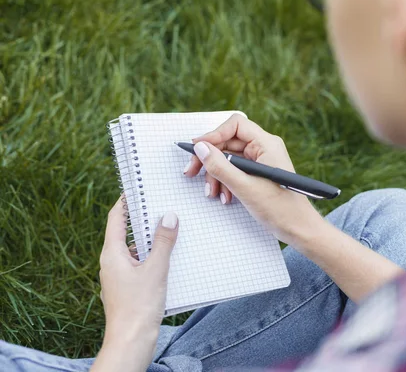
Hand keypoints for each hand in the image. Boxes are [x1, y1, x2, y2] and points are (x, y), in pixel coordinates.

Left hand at [92, 198, 178, 371]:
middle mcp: (111, 263)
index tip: (136, 189)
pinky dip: (150, 257)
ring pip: (133, 250)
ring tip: (169, 230)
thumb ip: (163, 242)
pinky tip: (168, 258)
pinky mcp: (126, 289)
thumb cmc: (140, 307)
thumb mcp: (156, 269)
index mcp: (112, 254)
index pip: (115, 219)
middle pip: (124, 233)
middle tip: (159, 205)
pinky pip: (138, 264)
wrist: (131, 342)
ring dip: (149, 240)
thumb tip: (168, 216)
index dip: (124, 202)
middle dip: (141, 220)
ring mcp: (118, 277)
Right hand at [183, 114, 324, 248]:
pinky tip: (225, 197)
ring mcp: (261, 161)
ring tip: (212, 194)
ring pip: (228, 158)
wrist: (298, 228)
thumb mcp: (244, 187)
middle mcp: (264, 148)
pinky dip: (225, 182)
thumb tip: (201, 148)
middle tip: (191, 172)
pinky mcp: (258, 173)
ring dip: (216, 175)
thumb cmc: (279, 208)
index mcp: (267, 144)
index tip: (197, 149)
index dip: (213, 134)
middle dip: (210, 160)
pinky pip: (235, 171)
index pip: (235, 125)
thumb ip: (220, 167)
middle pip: (228, 142)